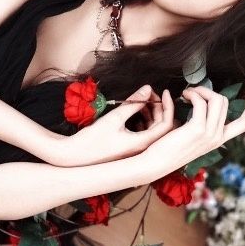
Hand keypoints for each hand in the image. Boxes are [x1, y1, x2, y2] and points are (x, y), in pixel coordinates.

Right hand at [45, 83, 177, 166]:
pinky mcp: (130, 148)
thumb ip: (133, 103)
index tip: (165, 92)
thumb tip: (148, 89)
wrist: (75, 156)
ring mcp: (137, 150)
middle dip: (159, 108)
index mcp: (143, 143)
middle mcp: (143, 149)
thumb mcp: (114, 118)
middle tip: (150, 93)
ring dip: (150, 113)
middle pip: (161, 126)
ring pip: (152, 130)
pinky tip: (134, 111)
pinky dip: (143, 120)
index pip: (167, 124)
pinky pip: (144, 133)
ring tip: (141, 100)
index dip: (169, 106)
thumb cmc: (92, 140)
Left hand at [137, 85, 244, 181]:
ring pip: (216, 100)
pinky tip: (183, 96)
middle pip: (225, 103)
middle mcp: (217, 138)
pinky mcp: (197, 129)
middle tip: (192, 92)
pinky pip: (201, 102)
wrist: (156, 163)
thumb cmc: (169, 149)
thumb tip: (204, 104)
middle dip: (209, 91)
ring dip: (201, 90)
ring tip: (187, 93)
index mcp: (219, 140)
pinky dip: (193, 94)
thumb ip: (202, 125)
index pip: (243, 124)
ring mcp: (209, 134)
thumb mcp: (191, 137)